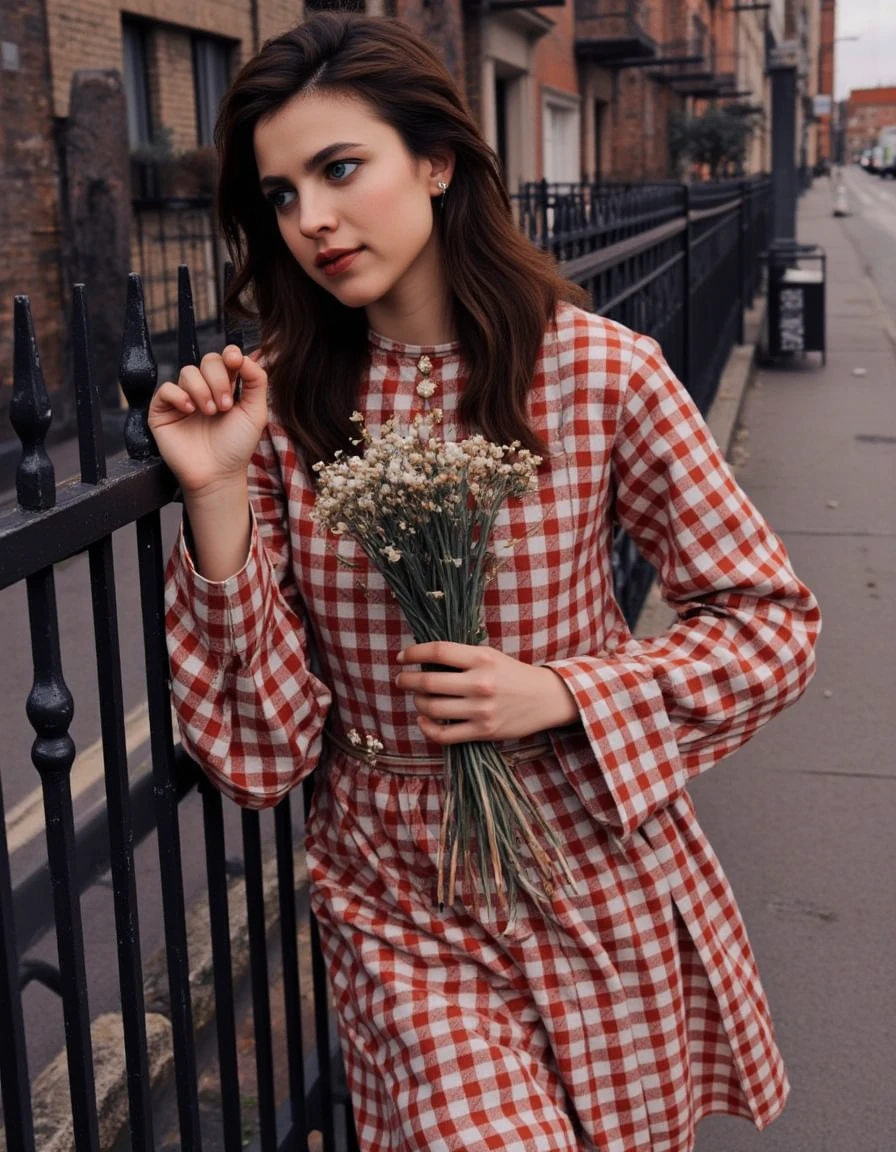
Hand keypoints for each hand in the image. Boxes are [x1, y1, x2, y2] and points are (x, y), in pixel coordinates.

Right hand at [148, 346, 268, 494]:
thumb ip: (256, 380)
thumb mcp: (256, 412)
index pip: (226, 358)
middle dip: (219, 379)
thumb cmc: (237, 446)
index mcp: (227, 386)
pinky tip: (190, 411)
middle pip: (208, 360)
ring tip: (211, 413)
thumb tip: (246, 354)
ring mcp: (183, 398)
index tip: (235, 361)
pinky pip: (166, 389)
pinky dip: (179, 396)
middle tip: (226, 406)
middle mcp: (205, 389)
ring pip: (188, 372)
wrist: (218, 473)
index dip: (230, 354)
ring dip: (202, 390)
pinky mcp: (163, 410)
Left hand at [395, 641, 578, 743]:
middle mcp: (480, 683)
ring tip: (418, 698)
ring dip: (418, 702)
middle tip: (401, 680)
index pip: (438, 651)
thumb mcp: (491, 656)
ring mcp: (481, 709)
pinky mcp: (483, 731)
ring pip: (433, 708)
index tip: (402, 657)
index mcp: (482, 658)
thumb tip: (424, 661)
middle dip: (407, 681)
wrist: (546, 698)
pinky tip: (424, 720)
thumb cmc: (513, 674)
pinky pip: (444, 734)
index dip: (414, 653)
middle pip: (429, 682)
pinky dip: (427, 727)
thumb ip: (462, 658)